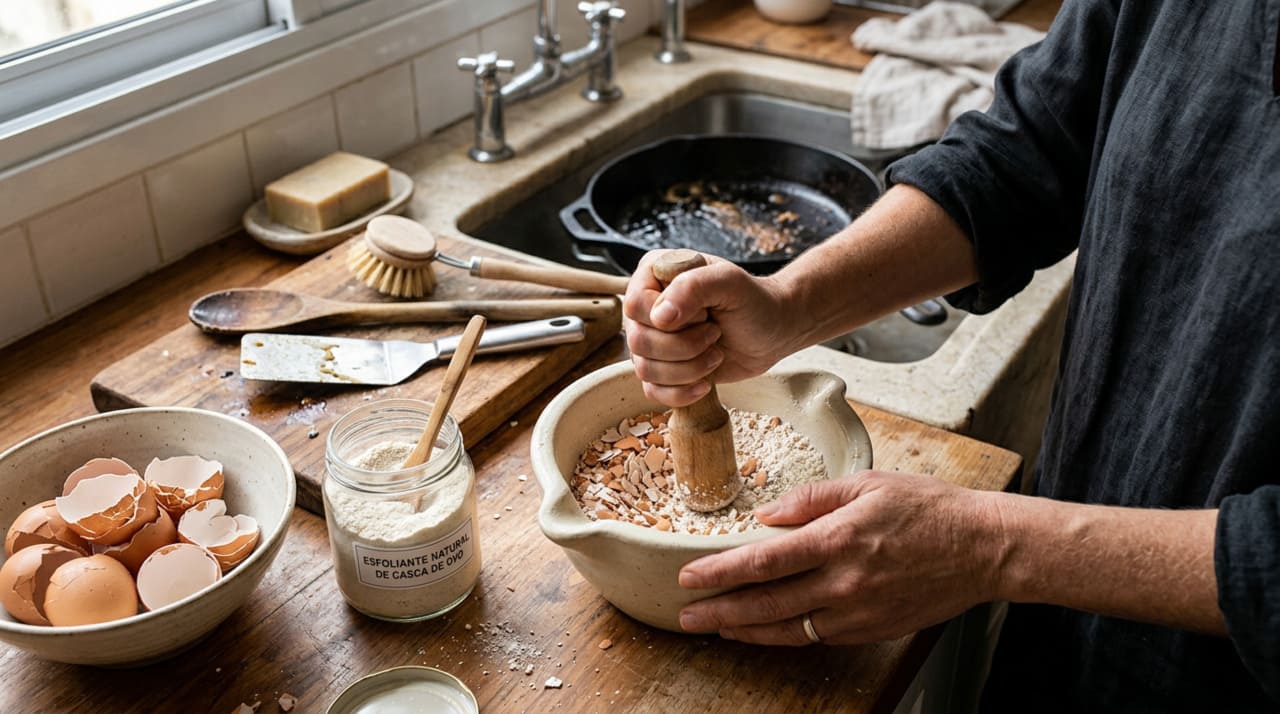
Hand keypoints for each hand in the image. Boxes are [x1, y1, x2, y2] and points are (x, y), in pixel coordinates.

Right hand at [623, 250, 799, 406]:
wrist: (773, 331)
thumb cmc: (753, 301)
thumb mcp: (729, 283)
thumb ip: (693, 288)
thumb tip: (659, 317)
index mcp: (653, 275)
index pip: (635, 305)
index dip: (671, 319)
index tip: (705, 314)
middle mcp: (646, 307)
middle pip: (638, 340)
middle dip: (684, 347)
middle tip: (715, 334)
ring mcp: (651, 340)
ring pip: (644, 369)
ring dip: (688, 369)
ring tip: (715, 354)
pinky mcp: (662, 369)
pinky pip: (652, 391)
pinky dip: (682, 392)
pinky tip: (706, 382)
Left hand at [676, 471, 1003, 644]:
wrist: (984, 548)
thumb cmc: (928, 509)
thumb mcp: (867, 483)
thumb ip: (811, 499)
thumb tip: (766, 516)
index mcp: (839, 539)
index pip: (764, 561)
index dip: (721, 572)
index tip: (690, 576)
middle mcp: (844, 582)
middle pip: (766, 603)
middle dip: (719, 611)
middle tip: (686, 615)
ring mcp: (858, 611)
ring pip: (788, 629)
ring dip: (745, 630)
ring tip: (715, 626)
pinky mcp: (871, 629)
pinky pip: (816, 636)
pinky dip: (784, 635)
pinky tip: (762, 630)